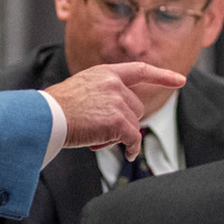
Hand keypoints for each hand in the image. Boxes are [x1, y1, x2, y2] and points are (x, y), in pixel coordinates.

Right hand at [43, 61, 185, 154]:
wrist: (44, 118)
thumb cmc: (54, 110)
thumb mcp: (80, 90)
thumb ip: (102, 95)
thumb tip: (120, 116)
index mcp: (104, 73)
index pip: (139, 70)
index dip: (162, 75)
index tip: (180, 80)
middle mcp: (114, 84)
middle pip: (136, 107)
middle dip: (124, 121)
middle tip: (101, 131)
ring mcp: (117, 101)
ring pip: (133, 124)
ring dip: (121, 135)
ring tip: (98, 138)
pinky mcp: (117, 121)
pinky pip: (132, 138)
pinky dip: (132, 148)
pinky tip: (128, 153)